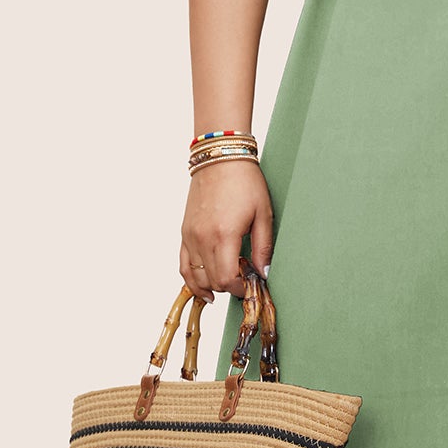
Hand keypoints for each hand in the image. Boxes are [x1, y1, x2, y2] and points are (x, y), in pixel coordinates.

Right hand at [181, 160, 273, 303]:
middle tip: (245, 280)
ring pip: (196, 277)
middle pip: (213, 281)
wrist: (220, 158)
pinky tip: (204, 288)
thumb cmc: (245, 182)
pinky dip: (192, 280)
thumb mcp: (263, 214)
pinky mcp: (185, 232)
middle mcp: (203, 238)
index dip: (241, 289)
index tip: (251, 285)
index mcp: (224, 235)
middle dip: (230, 287)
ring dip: (213, 285)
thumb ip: (263, 247)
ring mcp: (190, 236)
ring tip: (228, 282)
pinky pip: (183, 265)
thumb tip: (264, 273)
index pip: (227, 279)